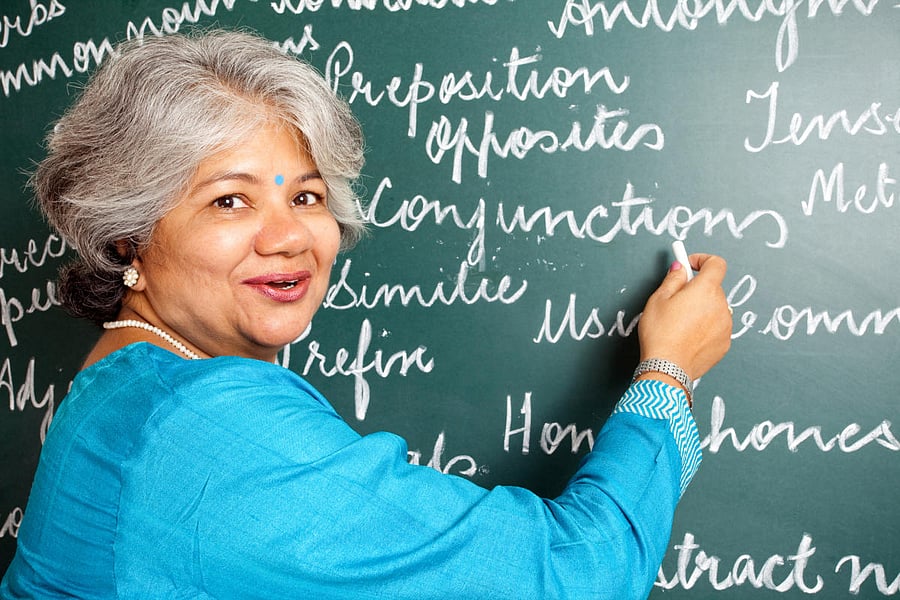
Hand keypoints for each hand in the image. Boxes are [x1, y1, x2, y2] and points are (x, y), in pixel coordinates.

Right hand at [637, 253, 731, 380]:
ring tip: (681, 323)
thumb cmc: (660, 333)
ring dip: (703, 309)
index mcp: (705, 290)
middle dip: (697, 289)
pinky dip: (706, 327)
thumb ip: (673, 279)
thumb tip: (680, 268)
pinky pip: (717, 327)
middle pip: (713, 288)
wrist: (668, 367)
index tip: (691, 265)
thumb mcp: (658, 299)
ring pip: (715, 308)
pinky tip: (688, 337)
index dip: (703, 260)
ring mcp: (726, 326)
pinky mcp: (725, 343)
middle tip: (677, 300)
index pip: (716, 264)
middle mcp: (721, 306)